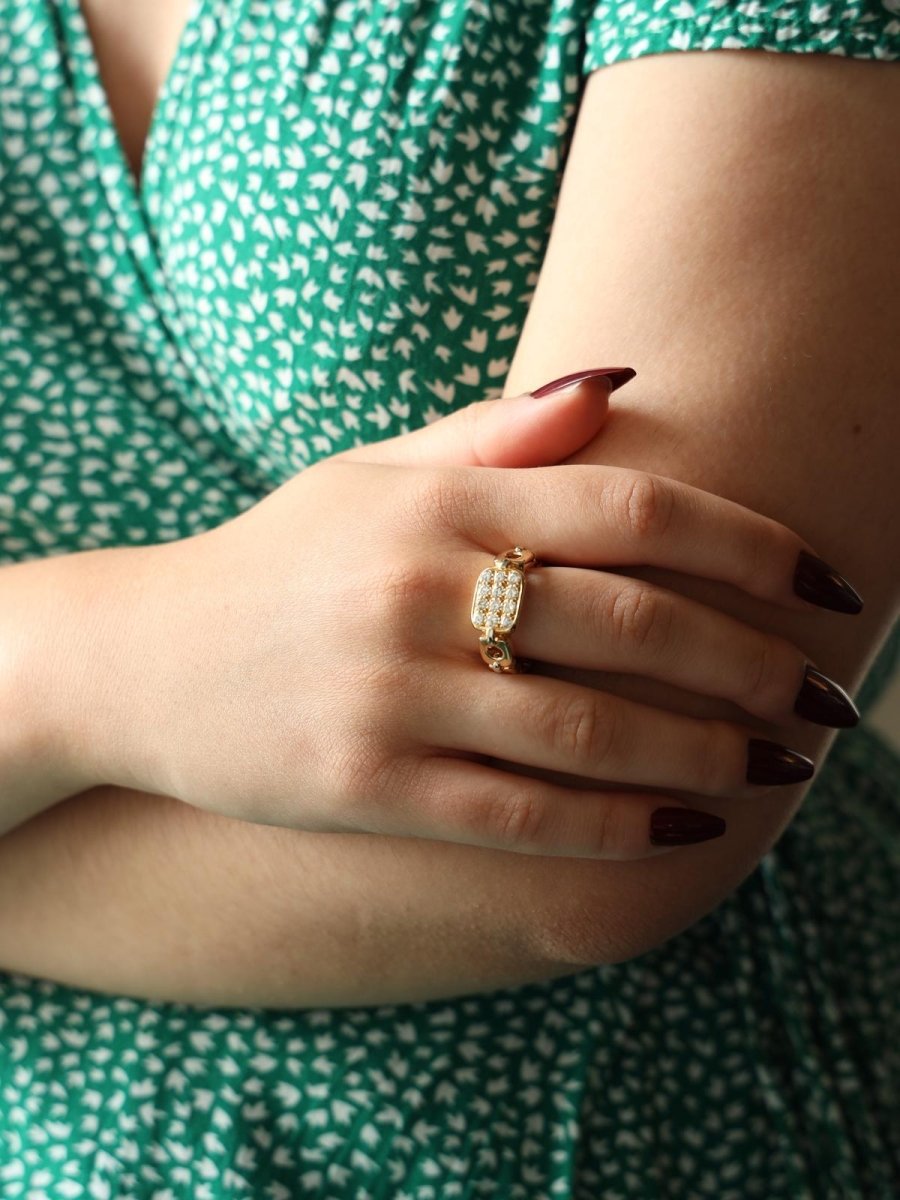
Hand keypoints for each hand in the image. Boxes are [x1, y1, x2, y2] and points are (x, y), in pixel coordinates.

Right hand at [48, 373, 848, 862]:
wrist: (138, 657)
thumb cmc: (277, 560)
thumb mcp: (371, 472)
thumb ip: (494, 432)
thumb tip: (621, 381)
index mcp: (441, 502)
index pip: (636, 510)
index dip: (753, 547)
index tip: (825, 584)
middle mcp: (424, 588)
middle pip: (638, 623)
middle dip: (756, 664)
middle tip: (830, 697)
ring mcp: (394, 692)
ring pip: (594, 729)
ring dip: (711, 752)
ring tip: (783, 766)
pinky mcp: (367, 785)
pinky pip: (522, 814)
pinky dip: (618, 824)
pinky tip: (686, 827)